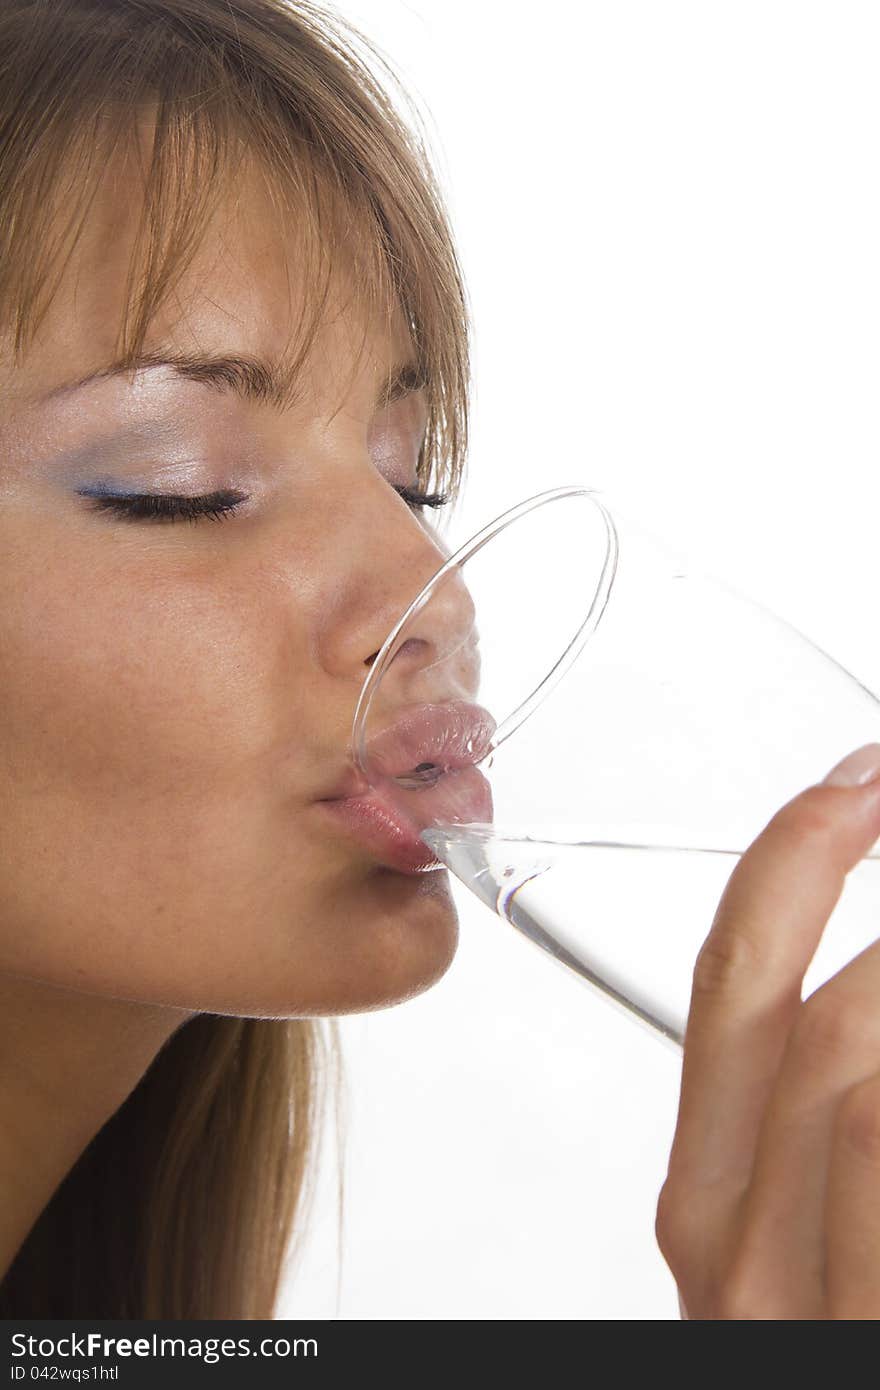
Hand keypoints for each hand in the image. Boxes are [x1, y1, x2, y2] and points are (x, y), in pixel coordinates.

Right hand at [655, 742, 879, 1318]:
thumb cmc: (837, 1323)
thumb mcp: (804, 1227)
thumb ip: (824, 1106)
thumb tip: (869, 976)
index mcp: (708, 1196)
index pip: (728, 973)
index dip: (797, 852)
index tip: (861, 774)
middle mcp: (731, 1239)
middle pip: (808, 1010)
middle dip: (875, 882)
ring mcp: (795, 1293)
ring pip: (855, 1070)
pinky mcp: (855, 1327)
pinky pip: (879, 1143)